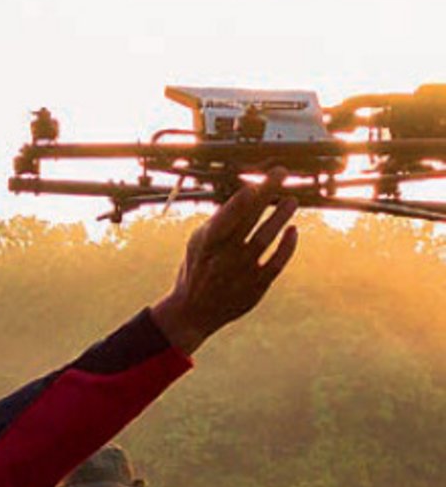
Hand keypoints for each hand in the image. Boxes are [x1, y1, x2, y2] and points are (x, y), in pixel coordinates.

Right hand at [150, 170, 298, 354]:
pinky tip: (293, 230)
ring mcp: (241, 273)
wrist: (192, 313)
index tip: (254, 184)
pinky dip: (288, 246)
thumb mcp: (197, 245)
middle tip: (280, 172)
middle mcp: (223, 258)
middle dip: (265, 193)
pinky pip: (277, 263)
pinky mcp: (256, 287)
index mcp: (205, 246)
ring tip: (291, 200)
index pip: (225, 219)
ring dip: (280, 216)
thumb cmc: (197, 270)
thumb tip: (248, 195)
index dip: (241, 201)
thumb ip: (219, 223)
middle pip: (248, 220)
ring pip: (265, 238)